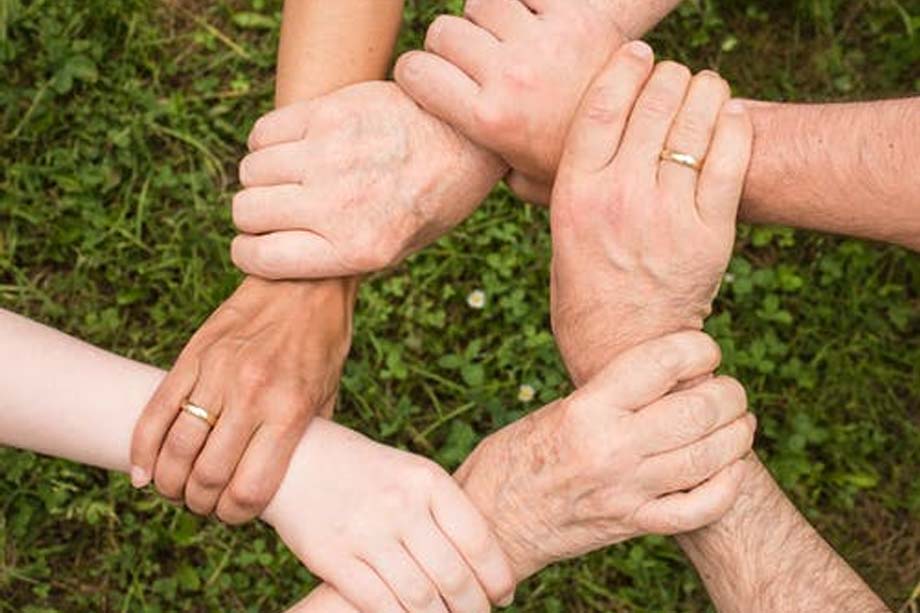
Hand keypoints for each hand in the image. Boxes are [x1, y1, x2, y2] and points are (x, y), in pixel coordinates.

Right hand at [130, 276, 355, 522]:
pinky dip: (142, 449)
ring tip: (175, 489)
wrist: (304, 282)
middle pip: (207, 476)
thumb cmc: (322, 343)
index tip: (233, 514)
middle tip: (202, 504)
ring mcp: (217, 374)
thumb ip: (305, 438)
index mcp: (289, 411)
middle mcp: (251, 395)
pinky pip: (156, 411)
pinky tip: (143, 472)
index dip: (235, 515)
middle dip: (200, 503)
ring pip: (176, 448)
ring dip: (170, 482)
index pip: (250, 489)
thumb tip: (285, 480)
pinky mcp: (193, 356)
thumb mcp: (328, 394)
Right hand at [230, 81, 506, 279]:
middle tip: (276, 210)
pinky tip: (293, 148)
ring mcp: (331, 155)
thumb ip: (341, 258)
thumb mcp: (399, 249)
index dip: (249, 254)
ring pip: (251, 170)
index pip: (260, 258)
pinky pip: (263, 132)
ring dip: (261, 178)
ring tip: (289, 178)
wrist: (467, 138)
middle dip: (253, 216)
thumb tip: (280, 259)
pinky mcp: (329, 112)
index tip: (255, 246)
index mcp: (357, 249)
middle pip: (247, 211)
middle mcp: (339, 205)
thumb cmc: (432, 199)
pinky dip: (267, 143)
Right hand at [262, 419, 515, 612]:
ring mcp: (365, 533)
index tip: (504, 595)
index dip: (497, 576)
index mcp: (426, 480)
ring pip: (420, 598)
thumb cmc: (366, 472)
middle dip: (473, 608)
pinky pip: (379, 604)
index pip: (477, 540)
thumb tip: (485, 565)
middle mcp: (400, 505)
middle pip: (453, 576)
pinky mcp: (333, 558)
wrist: (297, 459)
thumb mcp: (411, 474)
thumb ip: (444, 511)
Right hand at [281, 332, 753, 612]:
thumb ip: (608, 395)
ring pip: (711, 456)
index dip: (698, 348)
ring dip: (738, 433)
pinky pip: (699, 508)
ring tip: (739, 421)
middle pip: (699, 408)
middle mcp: (612, 449)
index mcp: (587, 410)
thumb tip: (667, 375)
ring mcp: (627, 491)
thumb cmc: (514, 459)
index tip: (705, 349)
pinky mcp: (633, 524)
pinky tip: (729, 468)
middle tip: (729, 389)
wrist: (491, 525)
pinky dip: (726, 486)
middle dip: (729, 393)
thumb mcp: (555, 411)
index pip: (662, 363)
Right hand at [394, 0, 626, 198]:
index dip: (416, 72)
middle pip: (444, 31)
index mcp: (488, 119)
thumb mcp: (523, 179)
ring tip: (506, 40)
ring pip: (480, 3)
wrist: (645, 131)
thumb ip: (483, 165)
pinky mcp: (573, 15)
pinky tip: (536, 26)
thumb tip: (452, 164)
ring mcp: (542, 42)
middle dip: (451, 45)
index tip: (429, 78)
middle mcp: (509, 77)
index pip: (415, 71)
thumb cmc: (576, 160)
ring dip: (487, 18)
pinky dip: (525, 3)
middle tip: (474, 61)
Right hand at [550, 46, 753, 383]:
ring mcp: (668, 214)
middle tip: (674, 77)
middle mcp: (620, 197)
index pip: (602, 105)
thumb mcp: (559, 232)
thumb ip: (565, 183)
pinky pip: (731, 158)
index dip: (624, 67)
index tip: (638, 54)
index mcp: (575, 194)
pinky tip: (730, 115)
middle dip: (669, 76)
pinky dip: (734, 125)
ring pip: (695, 122)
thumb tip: (569, 135)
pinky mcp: (710, 233)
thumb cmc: (585, 289)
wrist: (624, 348)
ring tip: (705, 88)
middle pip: (654, 103)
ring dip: (705, 91)